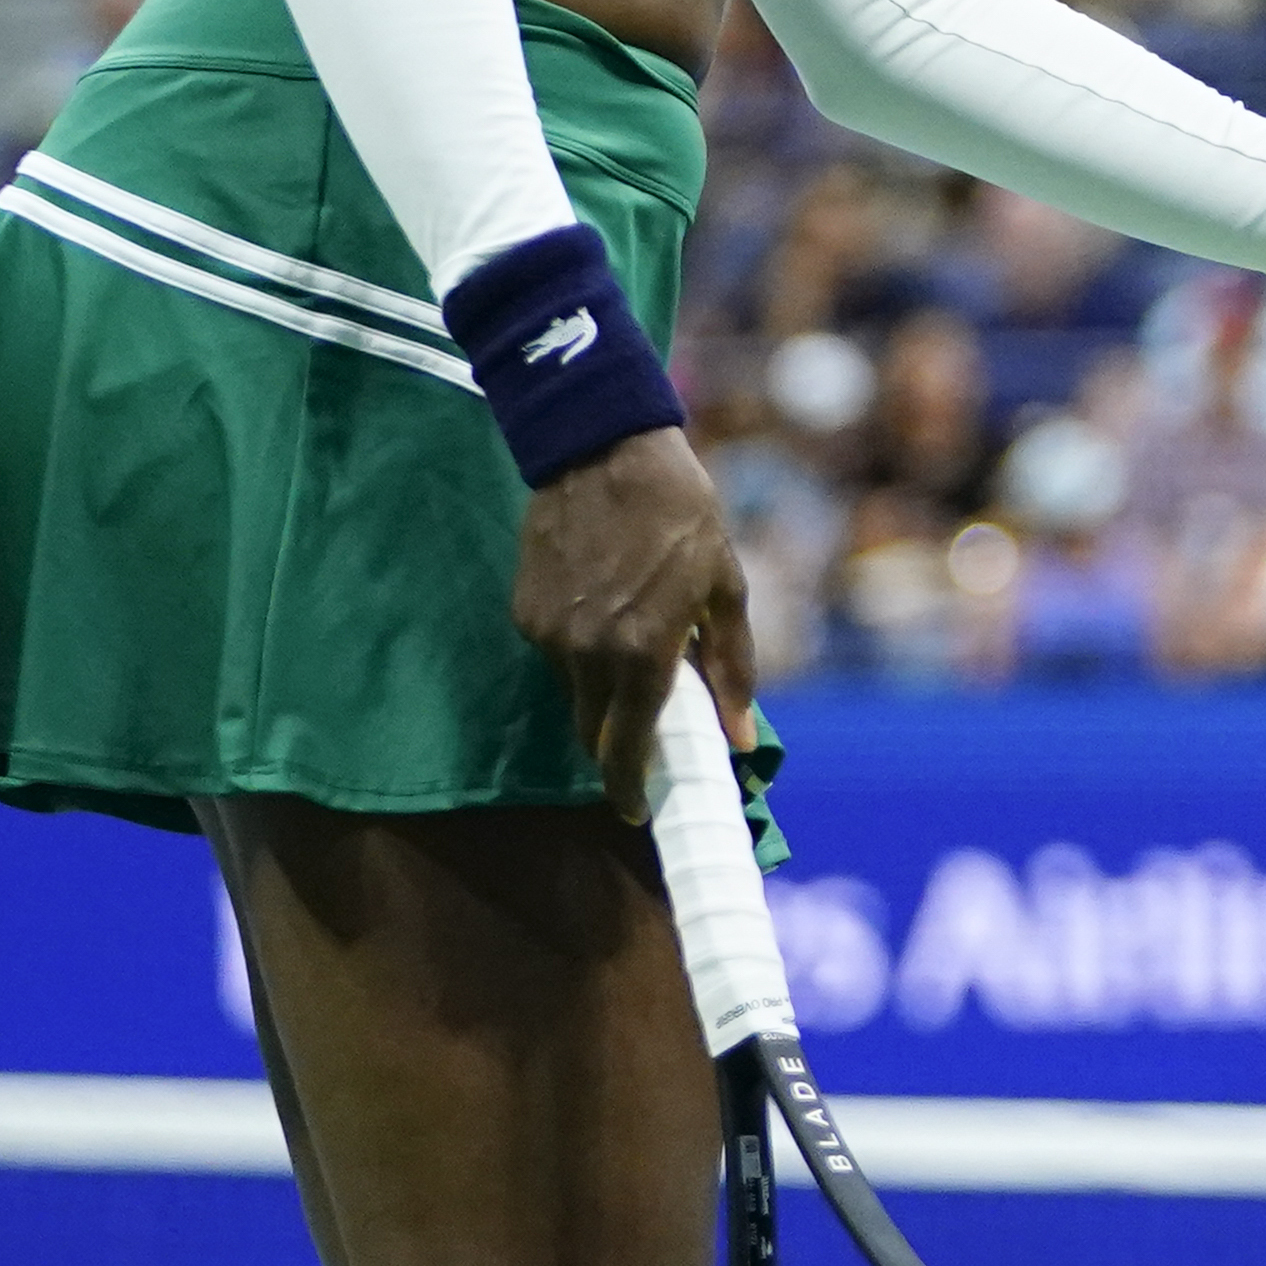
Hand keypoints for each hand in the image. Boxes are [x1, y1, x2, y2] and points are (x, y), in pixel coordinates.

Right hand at [512, 425, 755, 787]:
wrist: (604, 450)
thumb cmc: (682, 516)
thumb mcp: (725, 587)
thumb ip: (732, 670)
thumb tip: (740, 741)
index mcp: (643, 653)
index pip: (625, 751)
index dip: (628, 792)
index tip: (637, 814)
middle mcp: (587, 654)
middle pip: (593, 734)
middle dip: (618, 746)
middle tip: (648, 734)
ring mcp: (550, 634)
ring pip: (574, 694)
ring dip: (602, 691)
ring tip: (634, 642)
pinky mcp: (525, 612)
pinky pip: (555, 656)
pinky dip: (580, 653)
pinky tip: (604, 609)